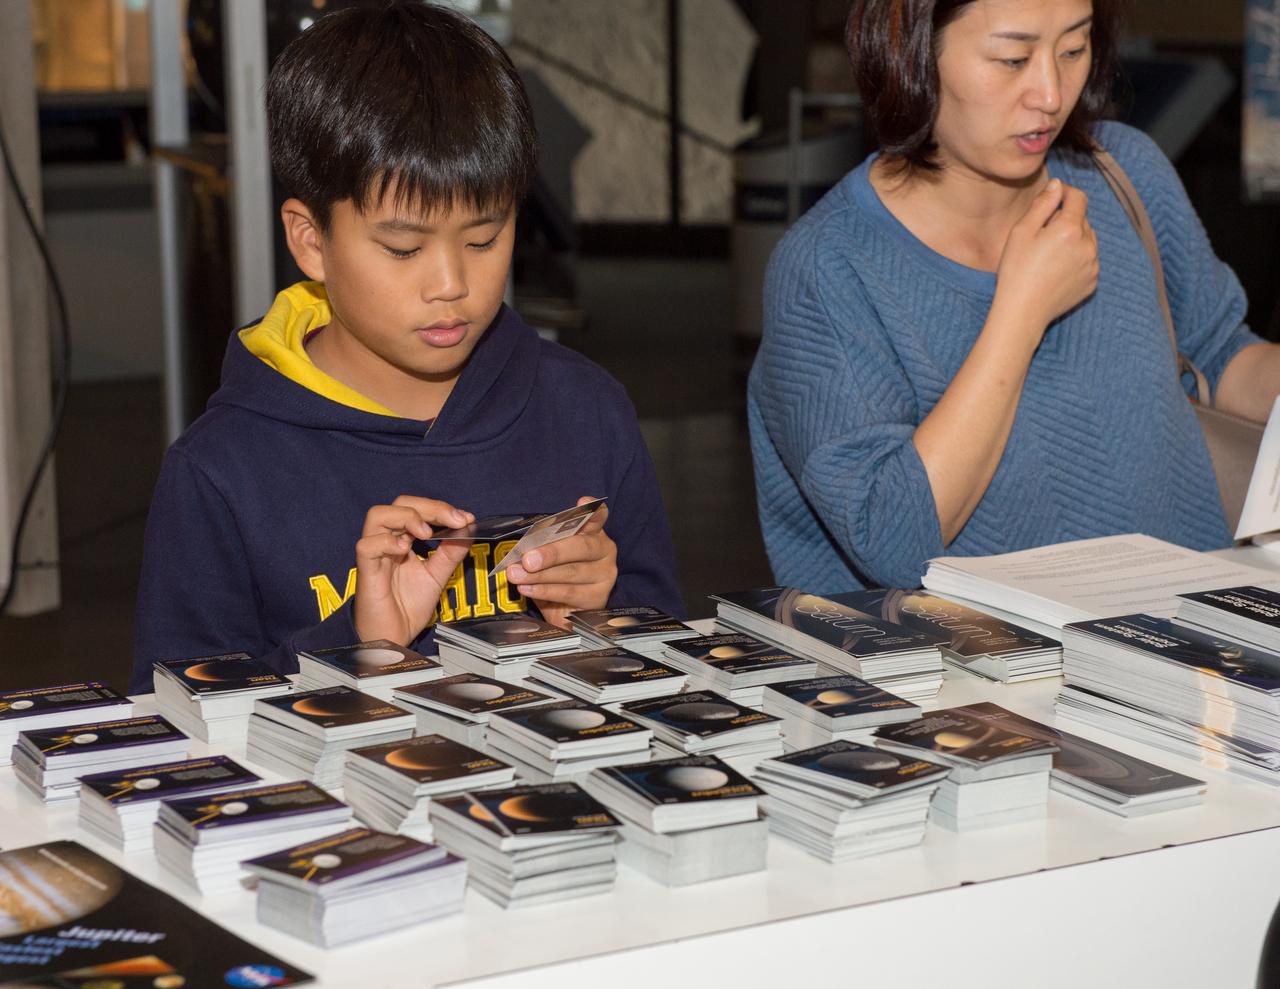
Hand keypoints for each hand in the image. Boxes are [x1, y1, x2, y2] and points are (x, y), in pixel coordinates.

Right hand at [353, 496, 473, 644]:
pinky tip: (404, 550)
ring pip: (378, 515)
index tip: (466, 518)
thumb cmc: (408, 607)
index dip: (441, 509)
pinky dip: (386, 542)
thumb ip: (451, 552)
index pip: (418, 509)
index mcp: (404, 539)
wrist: (394, 638)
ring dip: (407, 517)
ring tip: (427, 533)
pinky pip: (366, 546)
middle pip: (400, 503)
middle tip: (454, 519)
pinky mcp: (365, 571)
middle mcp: (387, 541)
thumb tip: (469, 527)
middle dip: (430, 507)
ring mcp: (375, 554)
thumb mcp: (437, 575)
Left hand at [504, 497, 617, 627]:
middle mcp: (604, 551)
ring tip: (517, 575)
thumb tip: (522, 550)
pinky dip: (544, 591)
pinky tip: (526, 588)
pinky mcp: (599, 598)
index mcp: (593, 533)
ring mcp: (604, 574)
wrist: (564, 612)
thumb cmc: (555, 577)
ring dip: (540, 575)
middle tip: (528, 559)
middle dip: (552, 552)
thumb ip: (541, 547)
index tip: (582, 502)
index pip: (598, 516)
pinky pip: (568, 593)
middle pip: (582, 547)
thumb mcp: (548, 556)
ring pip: (572, 572)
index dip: (592, 509)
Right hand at [995, 178, 1099, 333]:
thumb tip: (1057, 185)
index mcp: (1070, 229)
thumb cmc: (1016, 271)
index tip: (1053, 198)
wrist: (1022, 312)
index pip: (1078, 198)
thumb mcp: (1021, 232)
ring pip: (1087, 240)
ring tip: (1048, 255)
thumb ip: (1042, 204)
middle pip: (1082, 220)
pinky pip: (1088, 261)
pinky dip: (1076, 259)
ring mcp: (1092, 265)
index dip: (1065, 193)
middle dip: (1065, 220)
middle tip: (1041, 235)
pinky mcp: (1092, 282)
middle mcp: (1088, 245)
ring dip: (1073, 240)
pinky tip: (1055, 270)